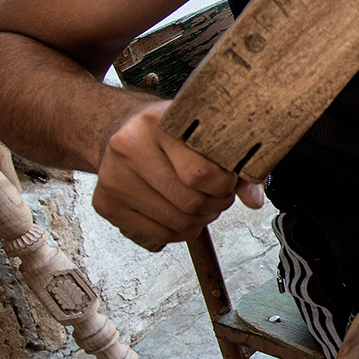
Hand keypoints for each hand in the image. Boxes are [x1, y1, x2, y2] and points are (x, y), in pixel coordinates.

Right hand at [92, 102, 262, 250]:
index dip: (225, 184)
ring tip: (200, 201)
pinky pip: (158, 236)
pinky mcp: (105, 204)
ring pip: (177, 224)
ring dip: (200, 219)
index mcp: (157, 123)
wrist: (119, 128)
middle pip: (190, 202)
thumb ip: (234, 162)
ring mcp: (113, 178)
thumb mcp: (202, 131)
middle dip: (215, 203)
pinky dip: (179, 231)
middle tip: (218, 193)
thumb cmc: (167, 131)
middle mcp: (128, 148)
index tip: (229, 178)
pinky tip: (180, 212)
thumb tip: (254, 200)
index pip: (202, 173)